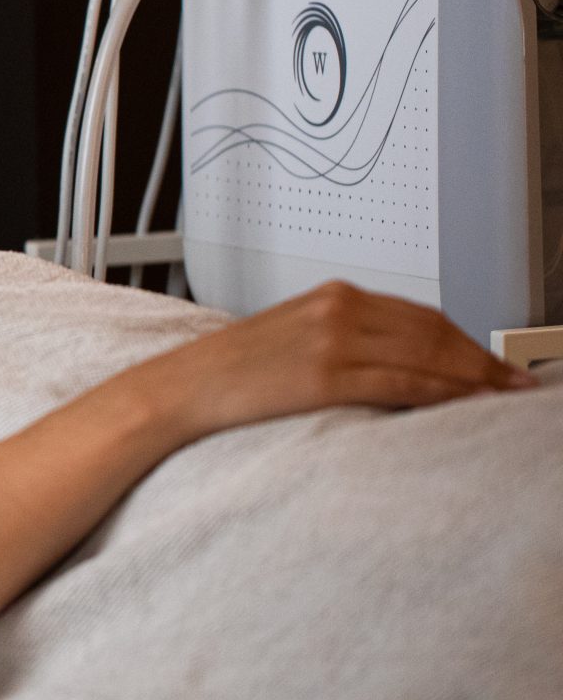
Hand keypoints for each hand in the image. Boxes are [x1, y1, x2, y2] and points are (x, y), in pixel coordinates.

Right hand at [131, 279, 535, 445]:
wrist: (182, 387)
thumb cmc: (231, 370)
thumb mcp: (293, 336)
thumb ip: (344, 337)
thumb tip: (399, 361)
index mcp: (333, 295)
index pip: (422, 315)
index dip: (470, 341)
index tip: (497, 365)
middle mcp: (338, 308)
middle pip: (435, 332)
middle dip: (484, 360)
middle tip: (518, 385)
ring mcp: (332, 340)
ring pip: (428, 356)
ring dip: (476, 378)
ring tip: (505, 398)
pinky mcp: (326, 374)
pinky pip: (402, 382)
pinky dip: (443, 393)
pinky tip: (465, 404)